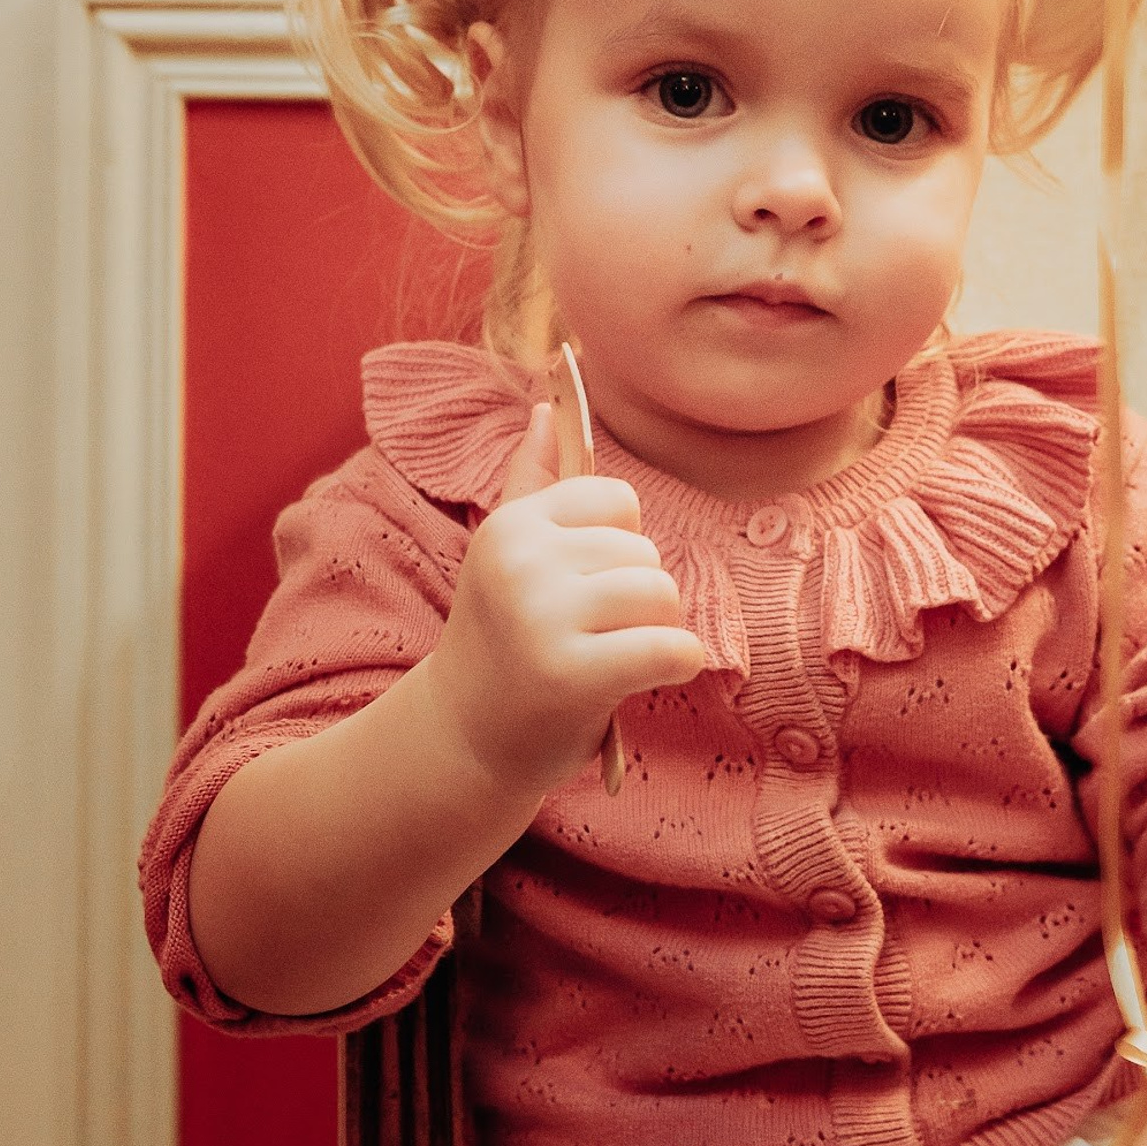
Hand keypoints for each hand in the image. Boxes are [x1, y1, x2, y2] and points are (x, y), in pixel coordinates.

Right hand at [428, 403, 705, 792]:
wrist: (467, 738)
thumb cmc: (503, 638)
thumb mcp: (507, 553)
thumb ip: (533, 480)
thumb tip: (544, 408)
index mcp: (512, 525)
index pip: (620, 501)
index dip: (618, 547)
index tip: (582, 587)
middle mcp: (521, 562)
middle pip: (645, 552)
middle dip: (639, 595)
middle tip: (592, 634)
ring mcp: (542, 617)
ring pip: (662, 594)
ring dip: (658, 630)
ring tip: (614, 655)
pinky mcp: (571, 674)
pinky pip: (673, 648)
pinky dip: (679, 664)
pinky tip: (647, 678)